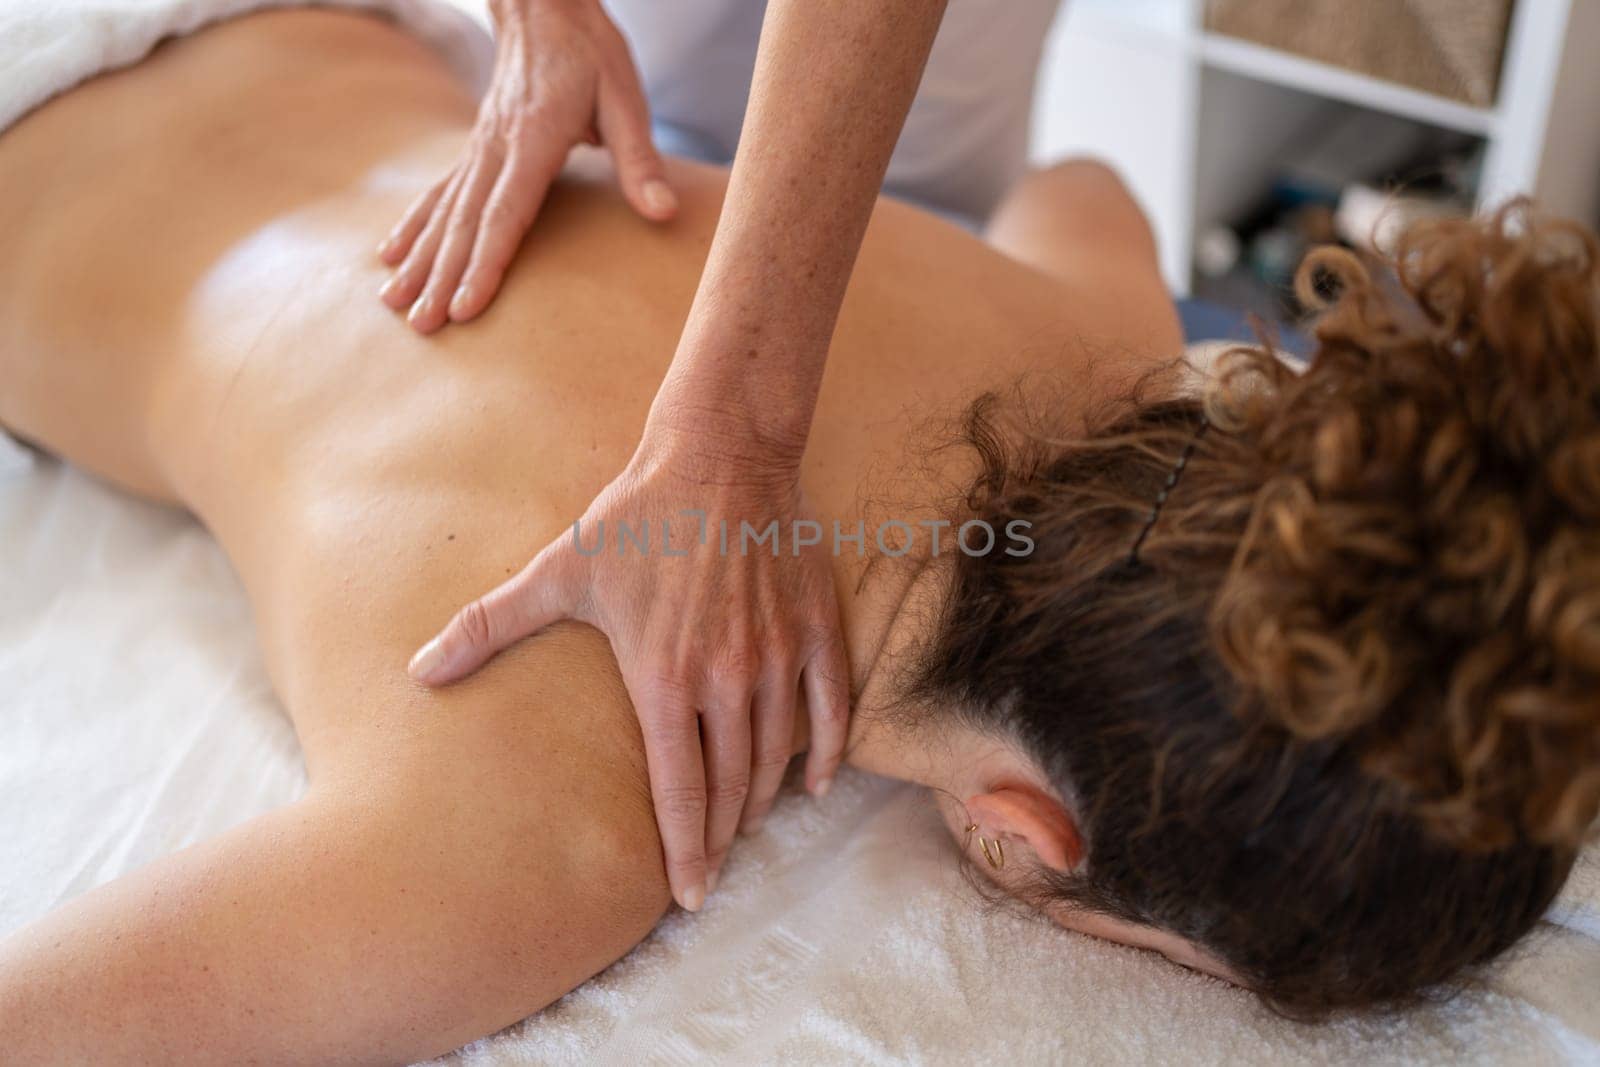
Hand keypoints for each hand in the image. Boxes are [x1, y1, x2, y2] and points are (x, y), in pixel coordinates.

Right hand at [377, 0, 676, 332]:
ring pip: (443, 212)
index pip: (506, 213)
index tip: (467, 306)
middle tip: (425, 327)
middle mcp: (496, 147)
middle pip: (464, 223)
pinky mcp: (474, 148)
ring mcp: (479, 147)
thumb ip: (640, 160)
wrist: (544, 4)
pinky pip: (436, 193)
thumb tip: (664, 213)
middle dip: (442, 278)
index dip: (486, 263)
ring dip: (419, 261)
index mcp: (534, 139)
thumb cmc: (591, 52)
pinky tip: (389, 257)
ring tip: (396, 305)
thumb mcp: (626, 97)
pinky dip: (412, 227)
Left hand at [407, 432, 850, 912]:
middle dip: (723, 833)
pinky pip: (831, 709)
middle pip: (732, 784)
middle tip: (713, 862)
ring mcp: (778, 655)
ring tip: (747, 821)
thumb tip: (417, 670)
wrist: (721, 454)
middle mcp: (728, 677)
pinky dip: (824, 752)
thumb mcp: (557, 572)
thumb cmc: (636, 515)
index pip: (679, 790)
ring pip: (777, 753)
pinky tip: (812, 781)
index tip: (687, 895)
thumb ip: (488, 625)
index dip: (685, 850)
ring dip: (763, 797)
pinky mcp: (817, 629)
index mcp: (665, 676)